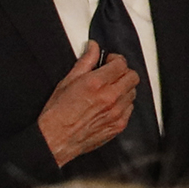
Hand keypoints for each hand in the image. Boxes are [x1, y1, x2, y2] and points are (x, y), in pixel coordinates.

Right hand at [34, 43, 139, 167]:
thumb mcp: (67, 81)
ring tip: (109, 90)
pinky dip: (123, 104)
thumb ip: (85, 62)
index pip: (121, 63)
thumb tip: (94, 47)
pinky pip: (130, 109)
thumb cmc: (57, 113)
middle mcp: (110, 97)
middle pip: (132, 77)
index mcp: (96, 83)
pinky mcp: (119, 125)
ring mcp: (117, 113)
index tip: (109, 62)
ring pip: (133, 92)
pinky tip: (110, 105)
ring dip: (124, 88)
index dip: (116, 60)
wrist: (55, 140)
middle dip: (123, 72)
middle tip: (112, 74)